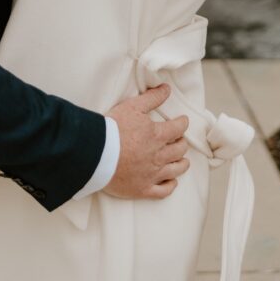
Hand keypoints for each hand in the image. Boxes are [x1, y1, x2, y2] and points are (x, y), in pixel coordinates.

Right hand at [104, 85, 189, 199]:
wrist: (96, 154)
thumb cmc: (113, 128)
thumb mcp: (132, 106)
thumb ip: (152, 97)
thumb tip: (167, 89)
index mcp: (157, 135)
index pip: (178, 128)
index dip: (182, 123)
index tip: (183, 121)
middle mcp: (158, 156)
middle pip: (179, 150)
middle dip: (182, 143)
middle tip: (180, 140)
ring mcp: (152, 174)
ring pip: (175, 170)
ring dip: (181, 164)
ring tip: (182, 160)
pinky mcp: (143, 189)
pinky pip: (163, 191)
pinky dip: (171, 185)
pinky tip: (172, 181)